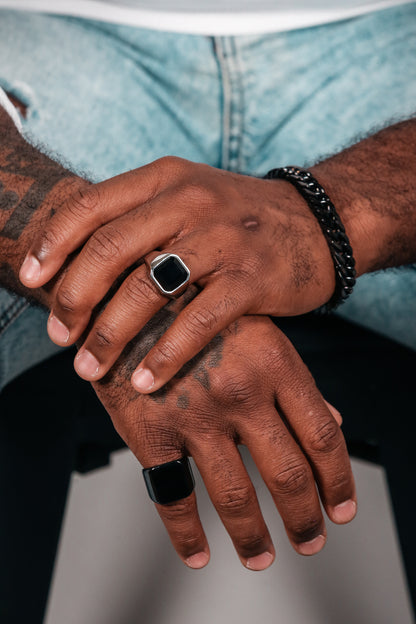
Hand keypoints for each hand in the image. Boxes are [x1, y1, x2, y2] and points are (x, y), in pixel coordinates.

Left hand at [19, 157, 335, 391]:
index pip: (92, 207)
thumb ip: (140, 220)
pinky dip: (166, 355)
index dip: (53, 245)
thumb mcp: (188, 198)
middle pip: (111, 249)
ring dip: (111, 334)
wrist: (317, 223)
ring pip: (149, 288)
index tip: (29, 279)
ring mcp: (222, 239)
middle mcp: (190, 202)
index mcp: (165, 181)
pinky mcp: (252, 278)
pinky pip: (198, 322)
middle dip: (74, 298)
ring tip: (89, 368)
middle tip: (58, 335)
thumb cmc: (238, 219)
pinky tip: (145, 380)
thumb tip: (79, 264)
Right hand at [92, 300, 355, 569]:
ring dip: (253, 537)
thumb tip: (333, 422)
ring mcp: (196, 415)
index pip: (321, 435)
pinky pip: (174, 497)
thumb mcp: (256, 330)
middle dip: (304, 518)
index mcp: (275, 363)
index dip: (337, 480)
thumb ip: (293, 379)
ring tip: (261, 555)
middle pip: (288, 474)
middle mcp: (241, 392)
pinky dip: (187, 535)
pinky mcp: (151, 432)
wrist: (128, 292)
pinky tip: (199, 553)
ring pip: (236, 496)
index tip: (341, 507)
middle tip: (309, 540)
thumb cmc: (198, 309)